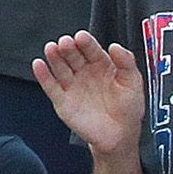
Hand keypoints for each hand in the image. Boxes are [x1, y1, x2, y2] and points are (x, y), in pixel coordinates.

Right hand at [33, 30, 147, 156]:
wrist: (120, 137)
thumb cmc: (128, 109)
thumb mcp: (133, 83)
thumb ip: (126, 62)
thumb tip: (115, 46)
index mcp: (101, 64)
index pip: (91, 49)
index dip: (86, 42)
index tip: (81, 37)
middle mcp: (84, 72)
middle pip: (72, 55)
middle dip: (68, 47)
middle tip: (65, 43)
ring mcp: (72, 86)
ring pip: (60, 67)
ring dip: (54, 57)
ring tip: (51, 48)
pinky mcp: (63, 101)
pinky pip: (51, 87)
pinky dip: (43, 76)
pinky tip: (39, 65)